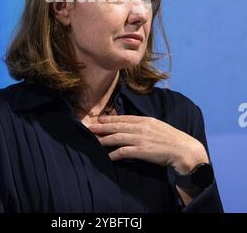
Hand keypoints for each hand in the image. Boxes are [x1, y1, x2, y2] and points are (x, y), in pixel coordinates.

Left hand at [88, 114, 208, 173]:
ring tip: (93, 139)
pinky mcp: (142, 151)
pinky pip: (123, 152)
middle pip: (117, 126)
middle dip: (102, 126)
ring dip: (104, 139)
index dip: (110, 118)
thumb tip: (134, 126)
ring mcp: (140, 139)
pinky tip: (107, 156)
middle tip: (89, 126)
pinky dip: (114, 154)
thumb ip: (145, 125)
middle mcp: (141, 127)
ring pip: (117, 137)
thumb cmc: (172, 139)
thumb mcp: (158, 126)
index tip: (99, 119)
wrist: (184, 150)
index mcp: (145, 120)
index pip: (123, 118)